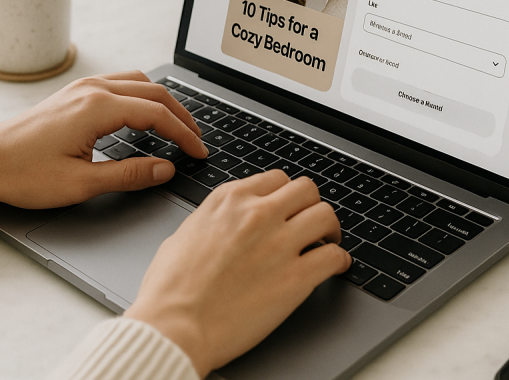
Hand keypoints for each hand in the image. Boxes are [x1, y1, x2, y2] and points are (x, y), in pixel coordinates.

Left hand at [0, 71, 206, 207]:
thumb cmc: (22, 173)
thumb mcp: (81, 183)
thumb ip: (130, 175)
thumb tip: (166, 169)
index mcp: (97, 107)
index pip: (157, 114)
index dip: (184, 135)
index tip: (199, 153)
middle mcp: (92, 89)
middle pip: (155, 92)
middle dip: (181, 116)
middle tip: (196, 141)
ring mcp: (82, 88)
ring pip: (139, 83)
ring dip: (163, 103)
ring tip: (177, 127)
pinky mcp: (73, 94)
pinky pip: (120, 85)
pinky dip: (142, 98)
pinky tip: (144, 117)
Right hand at [124, 171, 351, 377]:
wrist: (173, 328)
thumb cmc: (169, 291)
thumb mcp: (183, 235)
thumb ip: (213, 221)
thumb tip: (225, 225)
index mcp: (229, 201)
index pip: (275, 179)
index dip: (285, 196)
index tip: (288, 209)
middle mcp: (257, 214)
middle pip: (306, 189)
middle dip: (310, 205)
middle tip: (311, 222)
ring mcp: (279, 243)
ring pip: (325, 215)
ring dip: (329, 229)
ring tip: (327, 242)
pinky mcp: (296, 277)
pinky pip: (333, 256)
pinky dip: (339, 260)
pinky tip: (335, 267)